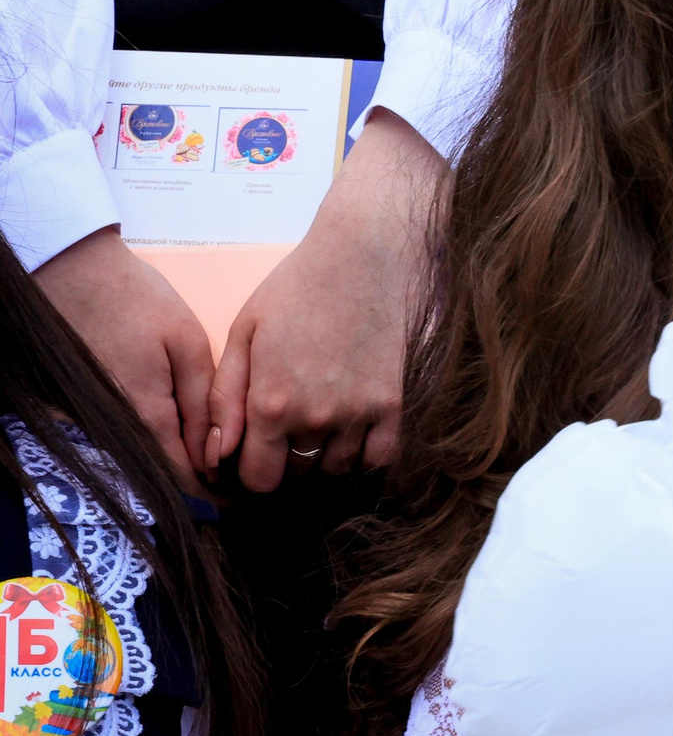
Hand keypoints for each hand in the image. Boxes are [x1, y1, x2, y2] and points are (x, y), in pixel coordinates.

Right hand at [33, 229, 212, 480]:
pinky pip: (119, 437)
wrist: (73, 273)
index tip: (236, 496)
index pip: (179, 476)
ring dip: (171, 460)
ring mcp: (90, 418)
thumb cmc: (136, 301)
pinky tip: (173, 428)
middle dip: (194, 479)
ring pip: (137, 456)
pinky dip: (147, 440)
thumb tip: (219, 450)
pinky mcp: (79, 407)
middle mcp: (112, 426)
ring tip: (209, 453)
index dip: (209, 491)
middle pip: (157, 471)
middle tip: (229, 475)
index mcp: (145, 413)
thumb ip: (204, 401)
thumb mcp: (185, 342)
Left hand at [207, 111, 441, 491]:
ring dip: (325, 455)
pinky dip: (366, 454)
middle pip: (297, 475)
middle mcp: (317, 418)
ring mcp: (360, 413)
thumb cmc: (294, 290)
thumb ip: (226, 399)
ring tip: (321, 424)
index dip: (251, 470)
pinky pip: (380, 458)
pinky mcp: (393, 403)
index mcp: (272, 404)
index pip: (258, 478)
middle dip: (286, 460)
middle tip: (287, 430)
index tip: (254, 452)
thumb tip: (216, 455)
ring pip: (338, 468)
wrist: (361, 257)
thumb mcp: (245, 335)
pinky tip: (354, 433)